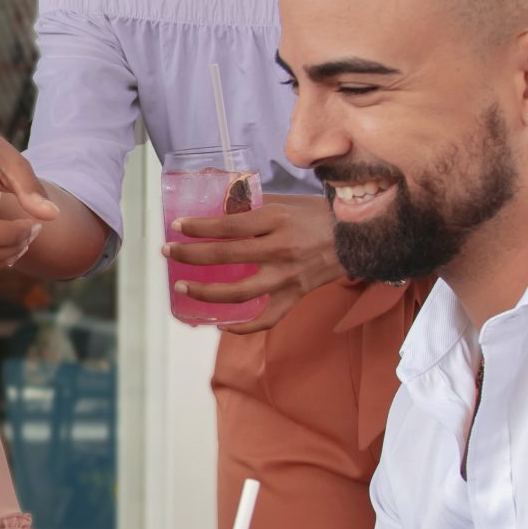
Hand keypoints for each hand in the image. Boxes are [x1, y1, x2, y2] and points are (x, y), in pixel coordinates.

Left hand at [166, 195, 341, 333]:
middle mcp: (279, 250)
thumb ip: (253, 208)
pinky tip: (222, 324)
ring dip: (205, 294)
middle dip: (190, 256)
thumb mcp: (285, 202)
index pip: (227, 225)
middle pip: (225, 257)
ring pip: (238, 294)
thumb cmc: (317, 216)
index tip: (176, 228)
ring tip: (183, 289)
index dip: (198, 228)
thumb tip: (218, 210)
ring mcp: (287, 277)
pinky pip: (266, 319)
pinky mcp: (295, 296)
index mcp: (275, 221)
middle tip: (169, 253)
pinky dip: (243, 326)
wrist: (358, 237)